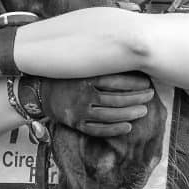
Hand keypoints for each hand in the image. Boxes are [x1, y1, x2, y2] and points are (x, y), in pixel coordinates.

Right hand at [33, 71, 154, 136]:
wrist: (39, 91)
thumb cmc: (65, 76)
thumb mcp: (80, 65)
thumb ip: (100, 63)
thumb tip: (128, 59)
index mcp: (85, 77)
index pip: (116, 81)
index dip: (134, 82)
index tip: (147, 82)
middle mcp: (83, 94)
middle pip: (116, 99)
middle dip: (137, 98)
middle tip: (150, 95)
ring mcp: (79, 111)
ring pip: (110, 115)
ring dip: (130, 114)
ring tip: (143, 110)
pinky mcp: (76, 123)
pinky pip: (98, 129)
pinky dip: (114, 129)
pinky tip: (128, 127)